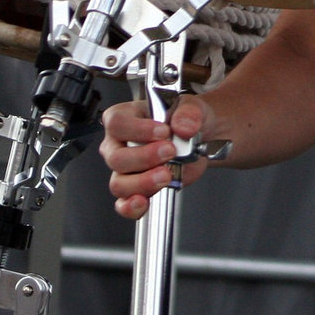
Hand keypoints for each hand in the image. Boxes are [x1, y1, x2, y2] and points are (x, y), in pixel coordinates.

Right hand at [99, 96, 212, 219]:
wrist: (197, 138)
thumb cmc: (184, 119)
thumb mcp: (191, 107)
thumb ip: (188, 113)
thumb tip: (184, 126)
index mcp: (125, 117)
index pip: (117, 123)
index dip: (138, 130)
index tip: (163, 132)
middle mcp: (118, 144)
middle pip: (116, 157)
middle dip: (144, 158)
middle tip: (170, 152)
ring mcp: (124, 170)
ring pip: (119, 183)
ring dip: (143, 182)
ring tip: (166, 175)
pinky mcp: (135, 189)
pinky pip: (123, 204)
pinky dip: (132, 207)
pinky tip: (144, 202)